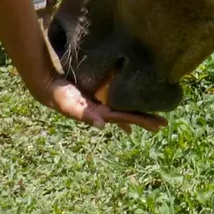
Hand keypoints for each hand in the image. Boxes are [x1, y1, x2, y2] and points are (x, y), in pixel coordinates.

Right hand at [36, 75, 165, 130]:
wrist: (49, 87)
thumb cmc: (60, 97)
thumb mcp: (71, 106)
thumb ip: (85, 115)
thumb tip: (102, 125)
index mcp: (102, 114)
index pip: (127, 118)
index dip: (143, 121)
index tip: (159, 126)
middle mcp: (104, 111)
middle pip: (129, 115)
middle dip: (145, 120)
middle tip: (164, 124)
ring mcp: (101, 103)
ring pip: (124, 109)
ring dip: (138, 113)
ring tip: (153, 118)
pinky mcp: (98, 94)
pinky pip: (116, 100)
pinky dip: (126, 104)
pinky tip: (131, 106)